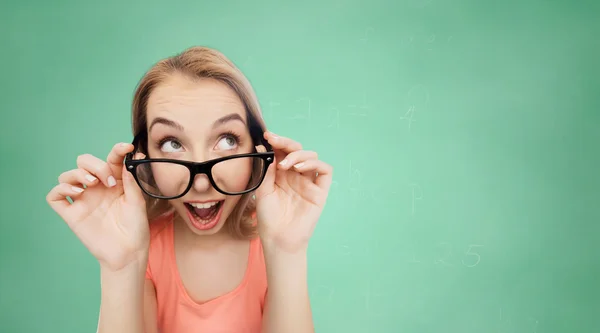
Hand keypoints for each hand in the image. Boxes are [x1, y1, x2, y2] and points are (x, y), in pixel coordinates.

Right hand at [46, 143, 148, 271]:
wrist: (128, 251)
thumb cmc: (136, 227)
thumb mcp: (138, 201)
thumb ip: (131, 181)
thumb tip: (129, 160)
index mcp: (114, 182)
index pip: (110, 160)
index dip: (117, 150)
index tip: (127, 148)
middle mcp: (96, 189)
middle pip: (84, 162)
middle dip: (95, 164)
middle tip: (109, 179)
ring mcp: (83, 200)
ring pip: (67, 175)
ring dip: (79, 173)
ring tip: (93, 183)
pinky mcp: (72, 214)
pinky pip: (55, 196)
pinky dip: (61, 188)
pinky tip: (77, 191)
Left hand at [254, 131, 332, 252]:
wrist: (278, 239)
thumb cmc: (269, 217)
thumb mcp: (262, 190)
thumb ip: (266, 170)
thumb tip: (263, 148)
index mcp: (282, 174)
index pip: (283, 152)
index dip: (277, 142)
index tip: (268, 136)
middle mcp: (296, 175)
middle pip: (298, 150)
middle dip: (287, 143)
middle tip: (275, 142)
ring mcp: (309, 182)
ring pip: (312, 157)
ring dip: (299, 154)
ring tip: (286, 164)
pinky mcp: (320, 191)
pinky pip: (325, 171)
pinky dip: (315, 164)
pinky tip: (300, 168)